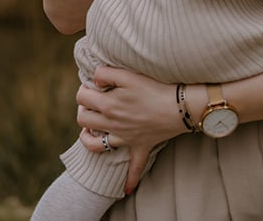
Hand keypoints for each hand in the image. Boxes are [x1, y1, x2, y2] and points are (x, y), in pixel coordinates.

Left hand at [76, 66, 183, 191]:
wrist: (180, 106)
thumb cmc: (156, 87)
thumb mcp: (129, 75)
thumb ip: (107, 73)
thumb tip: (93, 80)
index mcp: (109, 104)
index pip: (82, 97)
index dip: (84, 89)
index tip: (93, 85)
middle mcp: (112, 123)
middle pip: (83, 120)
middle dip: (83, 109)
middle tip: (93, 101)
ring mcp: (125, 138)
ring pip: (95, 145)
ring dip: (88, 138)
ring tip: (92, 128)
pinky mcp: (140, 147)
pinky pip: (134, 168)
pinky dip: (130, 180)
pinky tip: (127, 189)